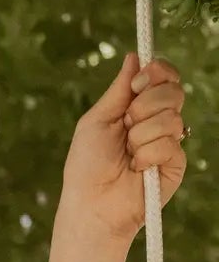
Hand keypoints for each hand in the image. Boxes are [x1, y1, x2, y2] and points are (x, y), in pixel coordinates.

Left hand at [61, 52, 186, 243]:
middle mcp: (155, 121)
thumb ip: (118, 90)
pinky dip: (147, 155)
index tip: (137, 85)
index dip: (157, 72)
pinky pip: (170, 143)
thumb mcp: (96, 121)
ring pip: (171, 116)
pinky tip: (137, 168)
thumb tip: (134, 56)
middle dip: (145, 105)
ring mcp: (168, 141)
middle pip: (173, 89)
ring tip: (127, 153)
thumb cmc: (86, 166)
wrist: (92, 205)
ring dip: (141, 134)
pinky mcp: (176, 163)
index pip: (163, 75)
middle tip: (126, 125)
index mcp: (136, 108)